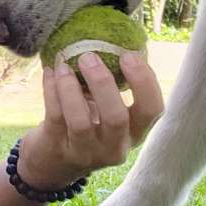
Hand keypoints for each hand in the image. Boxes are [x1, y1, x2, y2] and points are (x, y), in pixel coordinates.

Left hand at [17, 52, 163, 190]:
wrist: (52, 164)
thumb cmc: (88, 126)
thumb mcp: (107, 112)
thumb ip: (114, 86)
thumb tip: (113, 40)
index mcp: (135, 133)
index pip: (153, 110)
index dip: (145, 82)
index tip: (129, 55)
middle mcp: (114, 147)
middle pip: (117, 118)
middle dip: (102, 83)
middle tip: (89, 55)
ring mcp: (86, 152)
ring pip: (81, 121)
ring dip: (70, 87)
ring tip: (63, 64)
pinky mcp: (58, 149)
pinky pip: (55, 116)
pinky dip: (52, 90)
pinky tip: (51, 72)